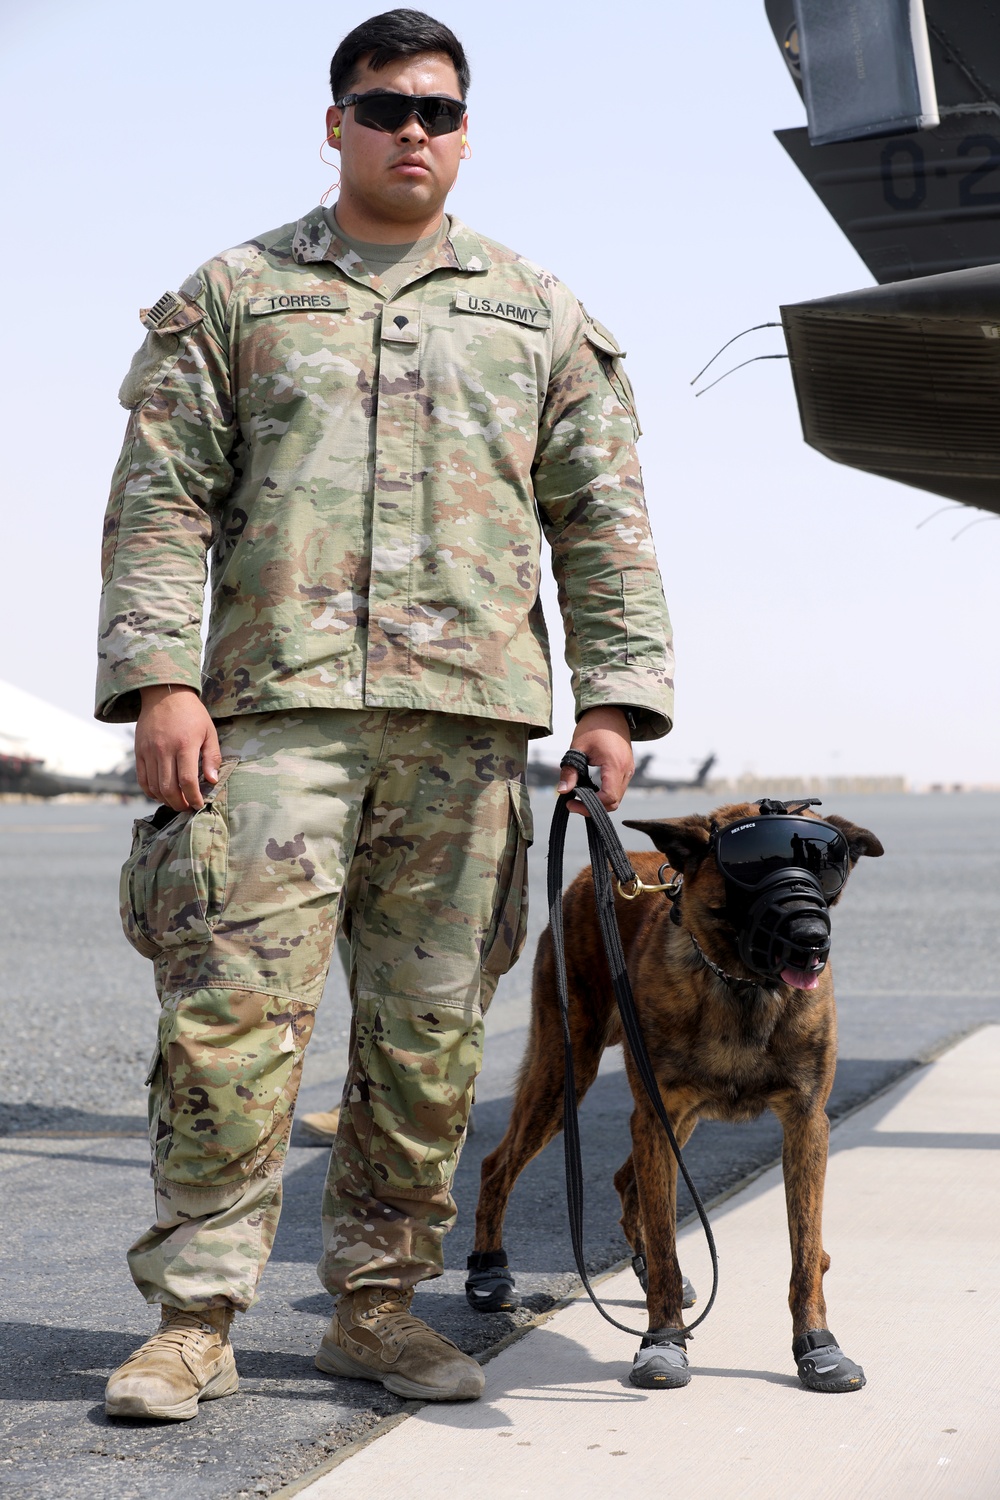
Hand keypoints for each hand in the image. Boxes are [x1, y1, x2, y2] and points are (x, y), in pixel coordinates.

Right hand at [135, 685, 221, 810]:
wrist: (165, 694)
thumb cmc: (192, 714)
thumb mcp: (209, 732)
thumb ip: (212, 757)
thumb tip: (212, 781)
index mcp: (185, 745)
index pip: (187, 781)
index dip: (192, 797)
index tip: (198, 804)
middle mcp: (164, 750)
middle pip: (168, 788)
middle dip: (179, 803)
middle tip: (187, 807)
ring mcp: (149, 751)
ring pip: (154, 786)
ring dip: (165, 800)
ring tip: (176, 802)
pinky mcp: (139, 751)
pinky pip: (142, 779)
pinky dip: (151, 791)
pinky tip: (160, 794)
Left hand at [556, 707, 633, 816]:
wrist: (611, 711)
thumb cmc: (594, 726)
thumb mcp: (577, 748)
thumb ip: (570, 770)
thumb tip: (562, 791)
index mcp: (615, 764)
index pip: (608, 797)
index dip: (589, 806)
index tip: (571, 803)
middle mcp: (626, 770)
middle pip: (614, 802)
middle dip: (593, 807)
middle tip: (573, 803)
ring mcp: (629, 770)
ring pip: (617, 797)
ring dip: (599, 801)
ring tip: (579, 795)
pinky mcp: (627, 769)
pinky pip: (618, 789)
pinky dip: (604, 794)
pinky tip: (589, 789)